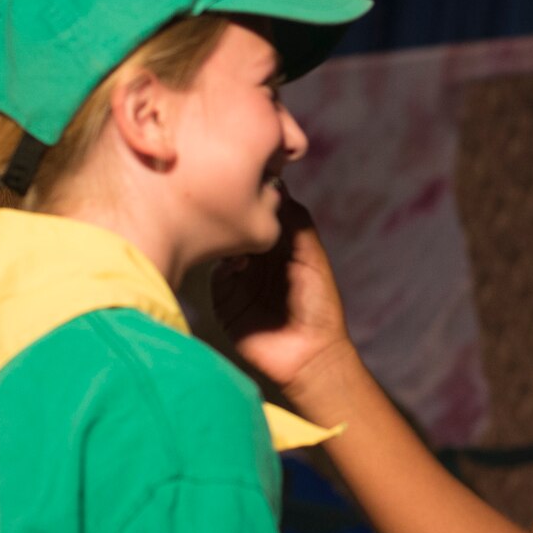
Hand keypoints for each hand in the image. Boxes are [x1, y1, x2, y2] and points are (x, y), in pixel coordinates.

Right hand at [212, 191, 353, 392]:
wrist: (308, 356)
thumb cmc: (318, 305)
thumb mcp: (311, 256)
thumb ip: (295, 221)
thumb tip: (276, 185)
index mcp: (278, 242)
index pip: (258, 209)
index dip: (254, 193)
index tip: (248, 176)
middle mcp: (254, 255)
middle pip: (235, 223)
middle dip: (232, 210)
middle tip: (233, 198)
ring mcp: (236, 275)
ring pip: (221, 244)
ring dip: (226, 236)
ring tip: (236, 232)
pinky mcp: (223, 296)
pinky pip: (214, 272)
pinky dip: (223, 264)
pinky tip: (238, 265)